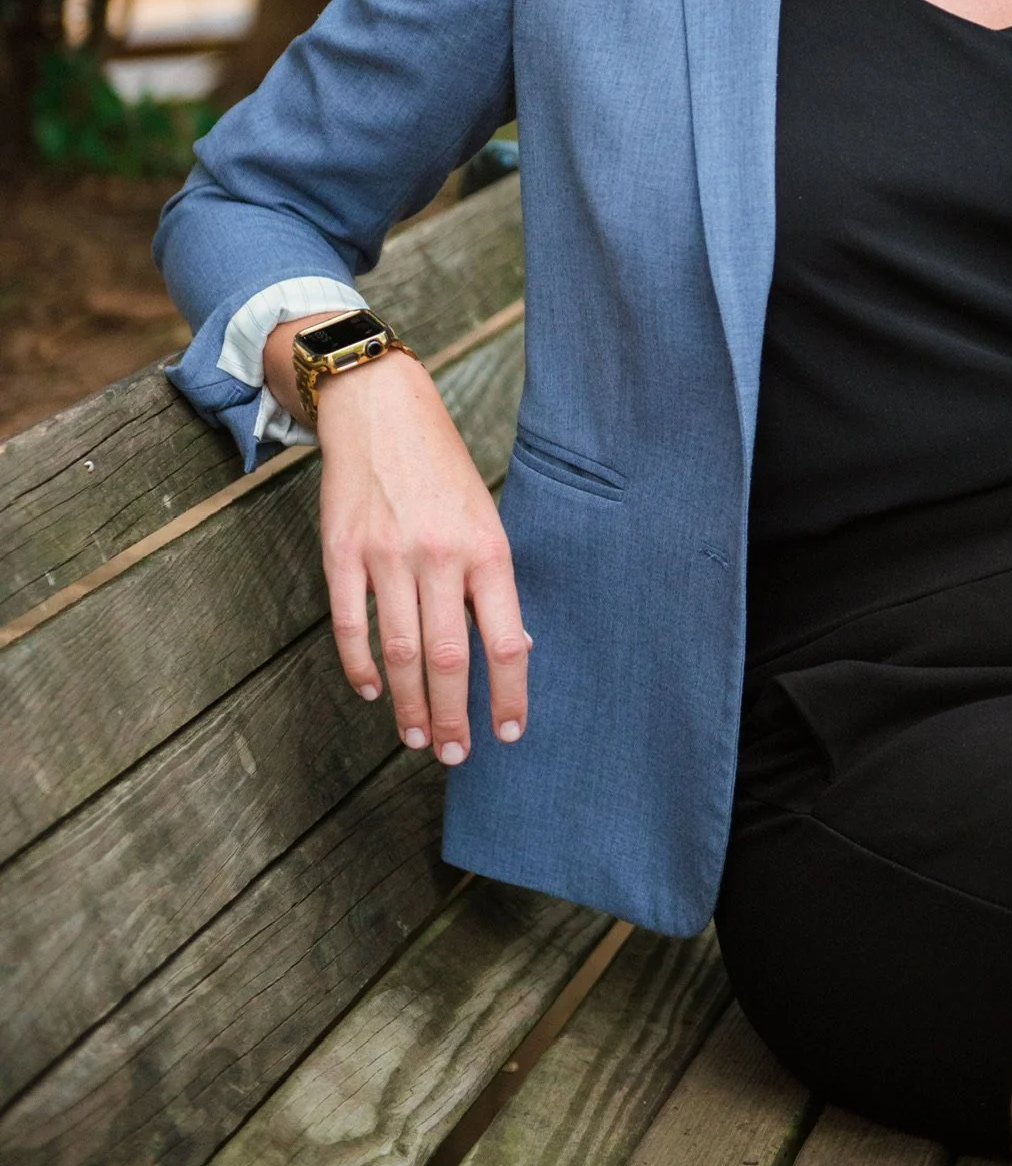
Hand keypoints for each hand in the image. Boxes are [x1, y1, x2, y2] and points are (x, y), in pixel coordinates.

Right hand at [267, 315, 529, 763]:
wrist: (382, 409)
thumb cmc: (442, 471)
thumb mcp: (485, 517)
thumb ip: (494, 583)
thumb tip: (515, 649)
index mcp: (487, 548)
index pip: (506, 640)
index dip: (510, 695)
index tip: (509, 733)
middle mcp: (440, 555)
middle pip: (449, 660)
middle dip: (453, 718)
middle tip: (453, 755)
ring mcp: (388, 555)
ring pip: (401, 653)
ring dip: (409, 706)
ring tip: (416, 738)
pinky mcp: (342, 552)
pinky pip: (352, 626)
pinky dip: (361, 668)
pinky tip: (374, 692)